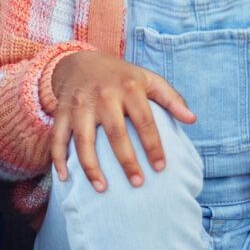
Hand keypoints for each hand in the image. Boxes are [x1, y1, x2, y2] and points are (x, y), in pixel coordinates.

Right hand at [49, 51, 195, 190]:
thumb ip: (171, 98)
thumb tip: (192, 119)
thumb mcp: (148, 79)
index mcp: (128, 88)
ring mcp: (80, 105)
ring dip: (91, 166)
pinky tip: (64, 178)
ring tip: (101, 188)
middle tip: (137, 183)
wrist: (80, 61)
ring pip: (84, 139)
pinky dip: (58, 158)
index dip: (153, 145)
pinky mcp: (62, 112)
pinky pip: (57, 138)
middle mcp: (103, 96)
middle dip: (126, 160)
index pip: (144, 121)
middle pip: (115, 133)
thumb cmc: (120, 76)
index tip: (161, 167)